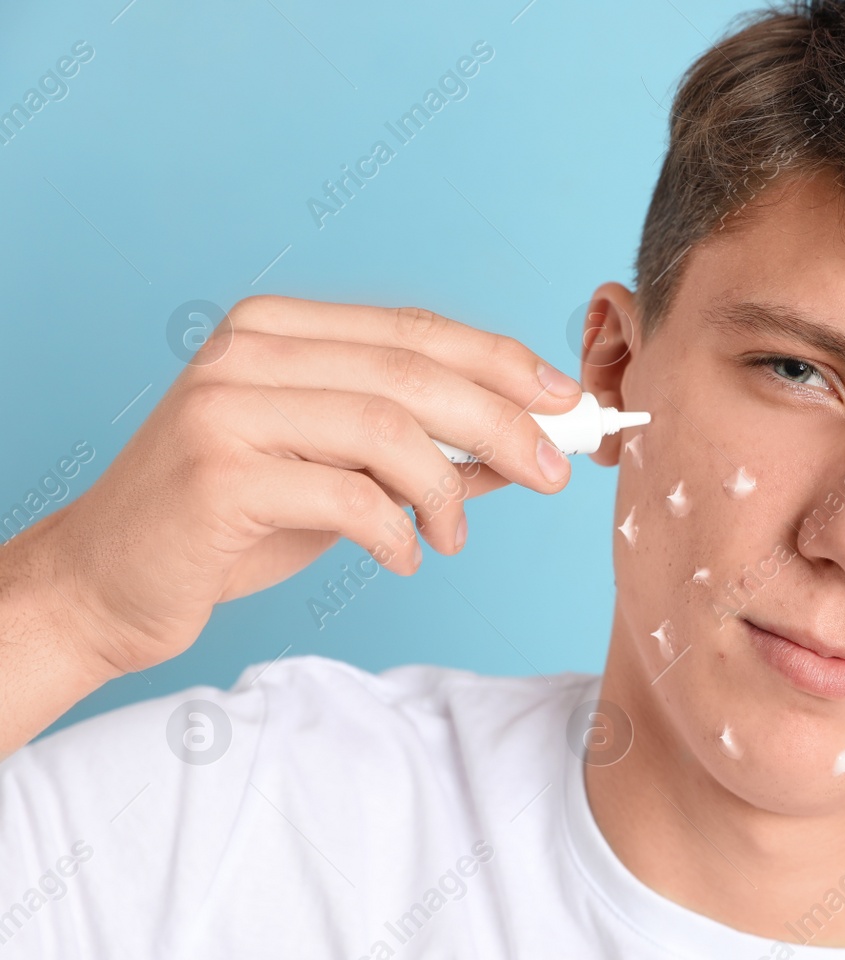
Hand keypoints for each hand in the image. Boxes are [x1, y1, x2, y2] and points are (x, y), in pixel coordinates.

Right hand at [1, 296, 581, 746]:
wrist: (110, 578)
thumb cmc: (233, 520)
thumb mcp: (338, 470)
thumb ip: (419, 447)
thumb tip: (524, 443)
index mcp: (280, 327)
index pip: (416, 330)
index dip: (502, 363)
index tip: (566, 403)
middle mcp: (248, 349)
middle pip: (414, 373)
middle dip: (503, 424)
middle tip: (551, 473)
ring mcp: (226, 406)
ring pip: (389, 428)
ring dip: (447, 490)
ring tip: (452, 536)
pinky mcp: (218, 473)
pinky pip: (350, 496)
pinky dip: (397, 533)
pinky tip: (404, 556)